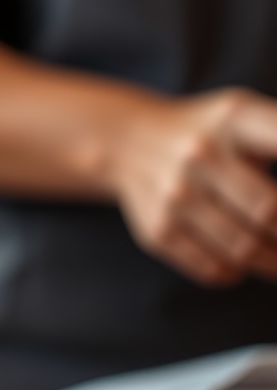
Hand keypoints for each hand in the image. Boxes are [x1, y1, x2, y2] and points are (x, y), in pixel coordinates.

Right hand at [107, 89, 276, 285]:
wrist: (127, 143)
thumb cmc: (206, 132)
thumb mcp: (245, 115)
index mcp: (235, 118)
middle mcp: (200, 156)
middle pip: (268, 212)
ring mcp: (175, 197)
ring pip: (242, 249)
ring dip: (273, 263)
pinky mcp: (158, 231)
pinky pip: (210, 268)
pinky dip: (235, 274)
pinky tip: (242, 266)